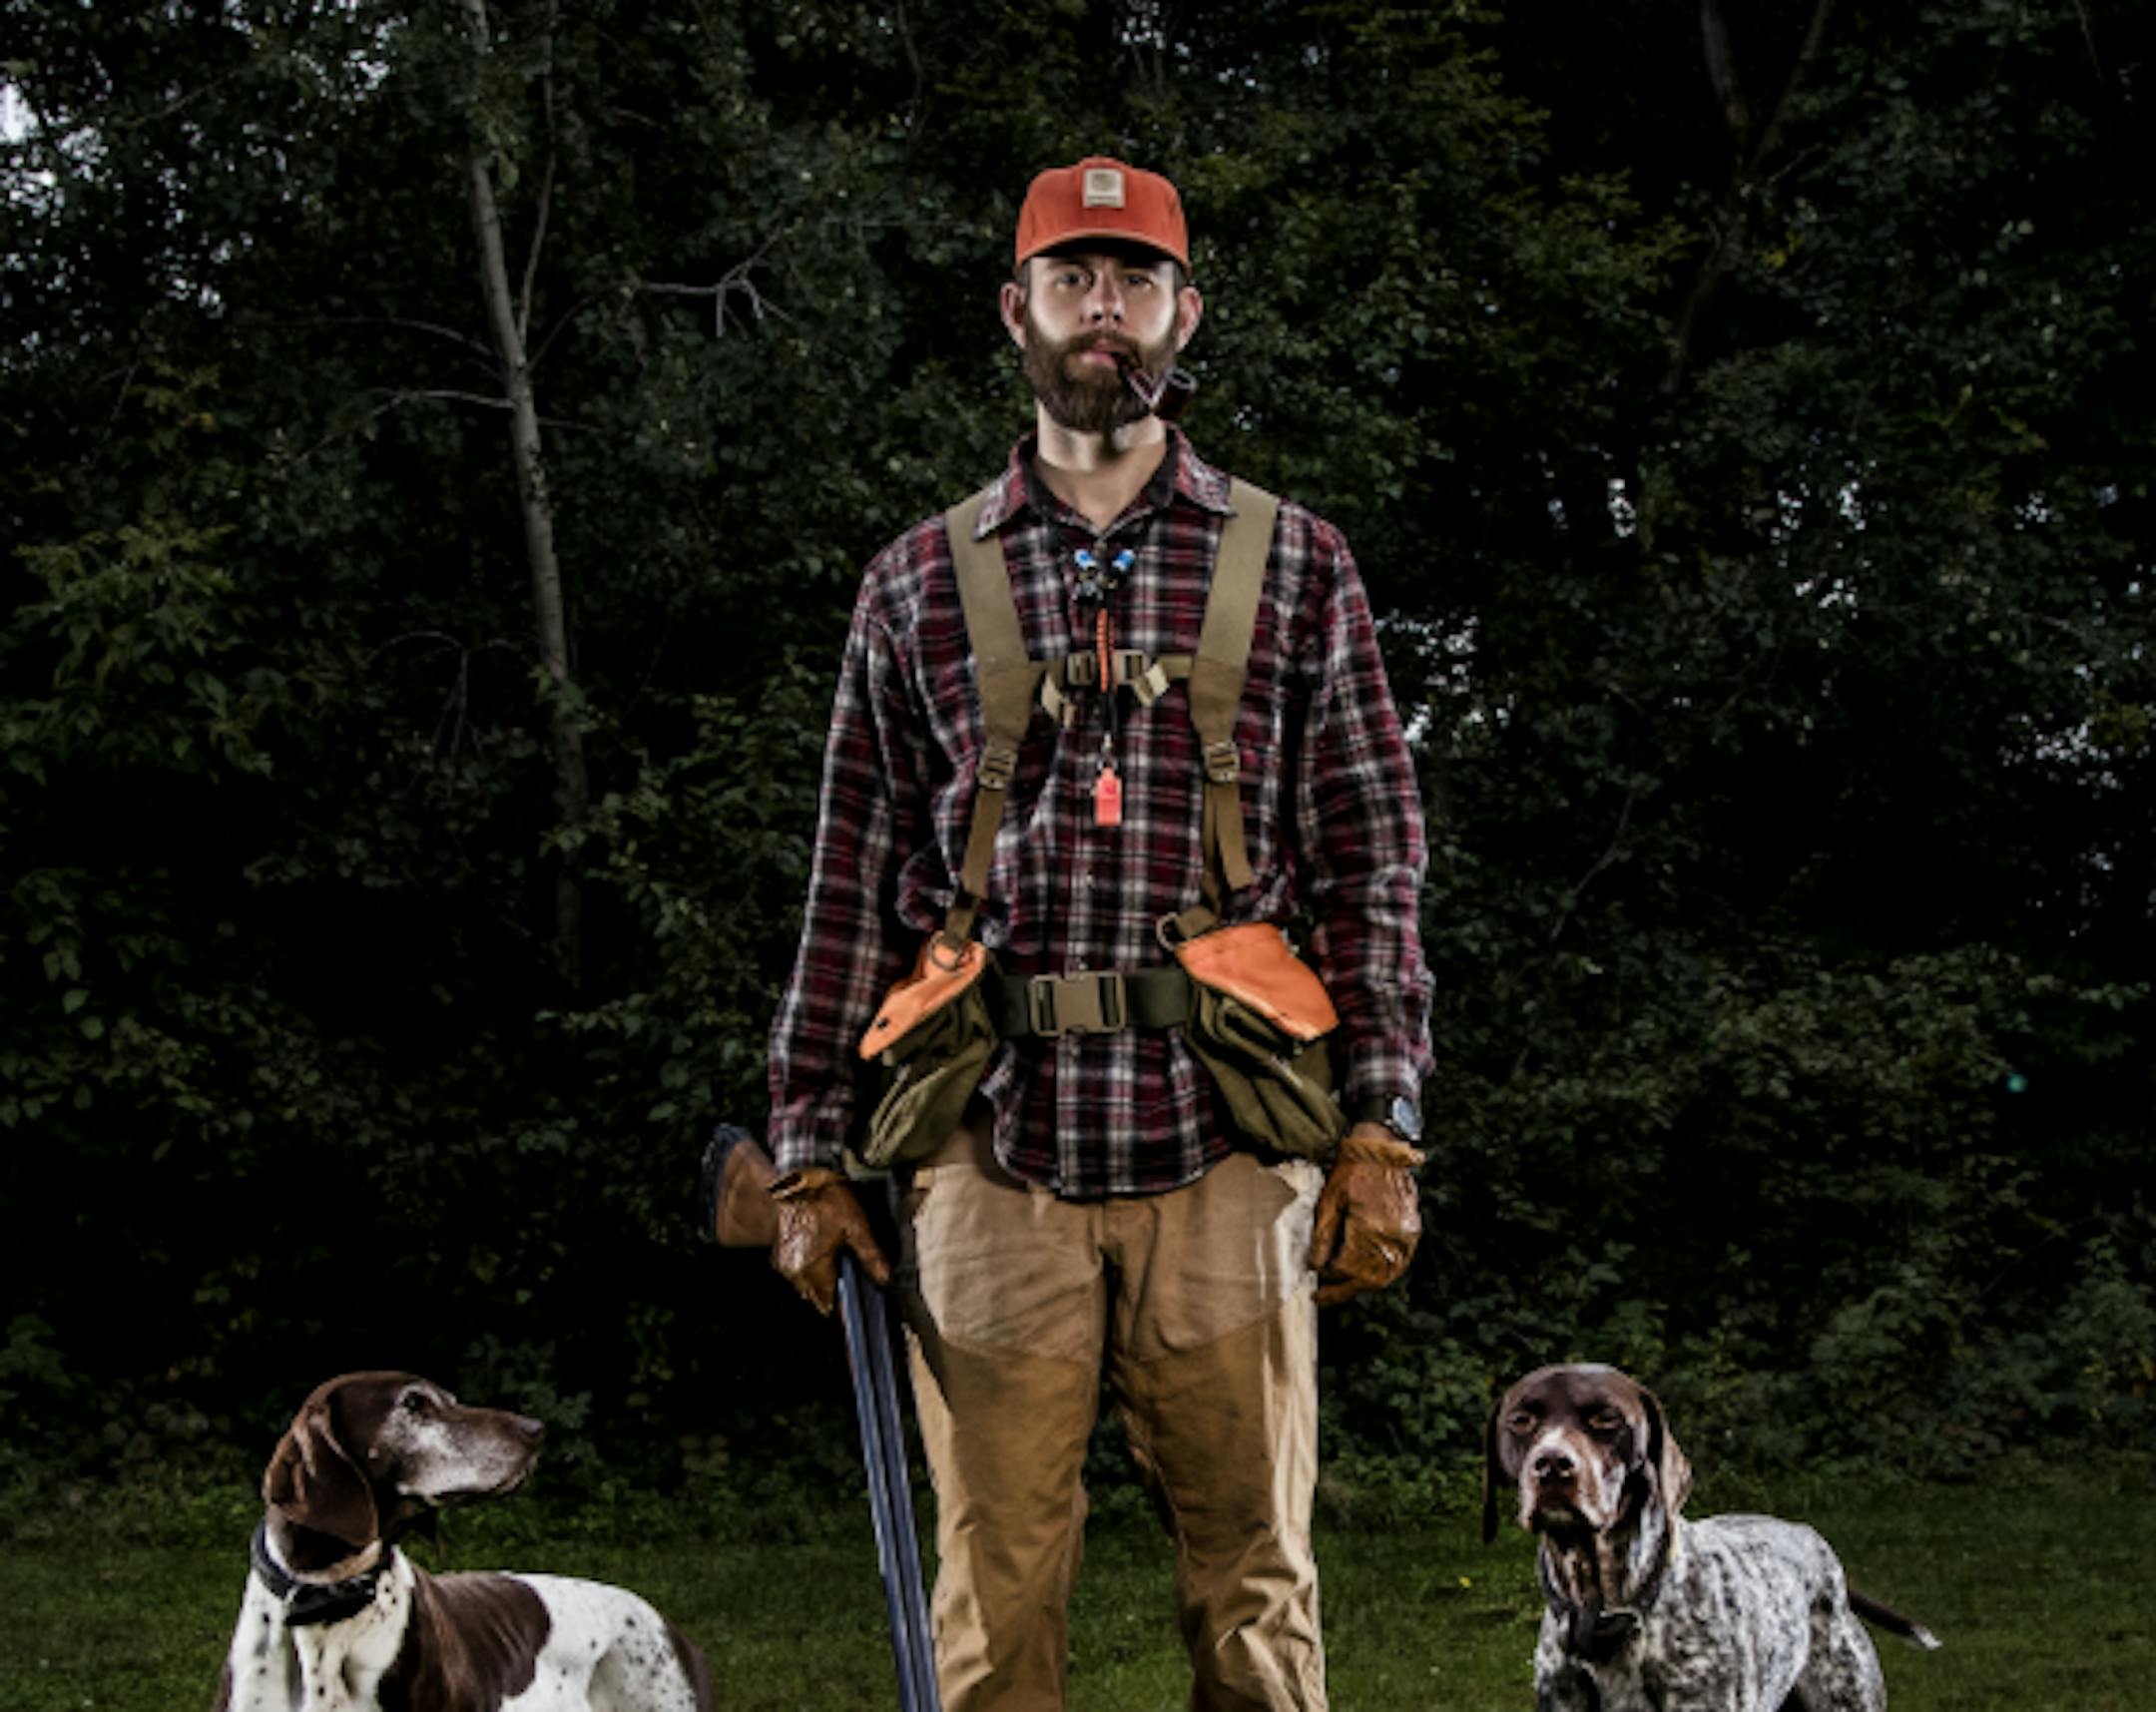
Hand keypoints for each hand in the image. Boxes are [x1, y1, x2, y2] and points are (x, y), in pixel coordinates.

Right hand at [770, 1168, 892, 1314]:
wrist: (792, 1181)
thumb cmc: (822, 1199)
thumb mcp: (855, 1223)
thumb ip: (870, 1254)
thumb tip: (885, 1278)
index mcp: (813, 1269)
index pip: (829, 1306)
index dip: (844, 1308)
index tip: (855, 1305)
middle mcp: (795, 1273)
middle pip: (817, 1299)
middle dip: (833, 1295)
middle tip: (850, 1282)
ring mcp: (784, 1265)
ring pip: (807, 1287)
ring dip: (821, 1283)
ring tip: (836, 1266)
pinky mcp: (779, 1256)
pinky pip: (798, 1274)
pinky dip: (810, 1270)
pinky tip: (821, 1255)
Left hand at [1308, 1123, 1424, 1306]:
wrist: (1382, 1148)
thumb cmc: (1352, 1170)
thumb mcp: (1330, 1200)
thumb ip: (1324, 1237)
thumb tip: (1315, 1266)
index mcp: (1370, 1228)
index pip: (1348, 1269)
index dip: (1330, 1280)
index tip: (1315, 1285)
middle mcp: (1392, 1237)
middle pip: (1369, 1279)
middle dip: (1345, 1290)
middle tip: (1325, 1296)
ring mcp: (1406, 1236)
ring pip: (1385, 1275)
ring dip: (1363, 1286)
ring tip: (1341, 1288)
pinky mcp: (1413, 1231)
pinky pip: (1398, 1264)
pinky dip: (1381, 1274)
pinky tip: (1365, 1275)